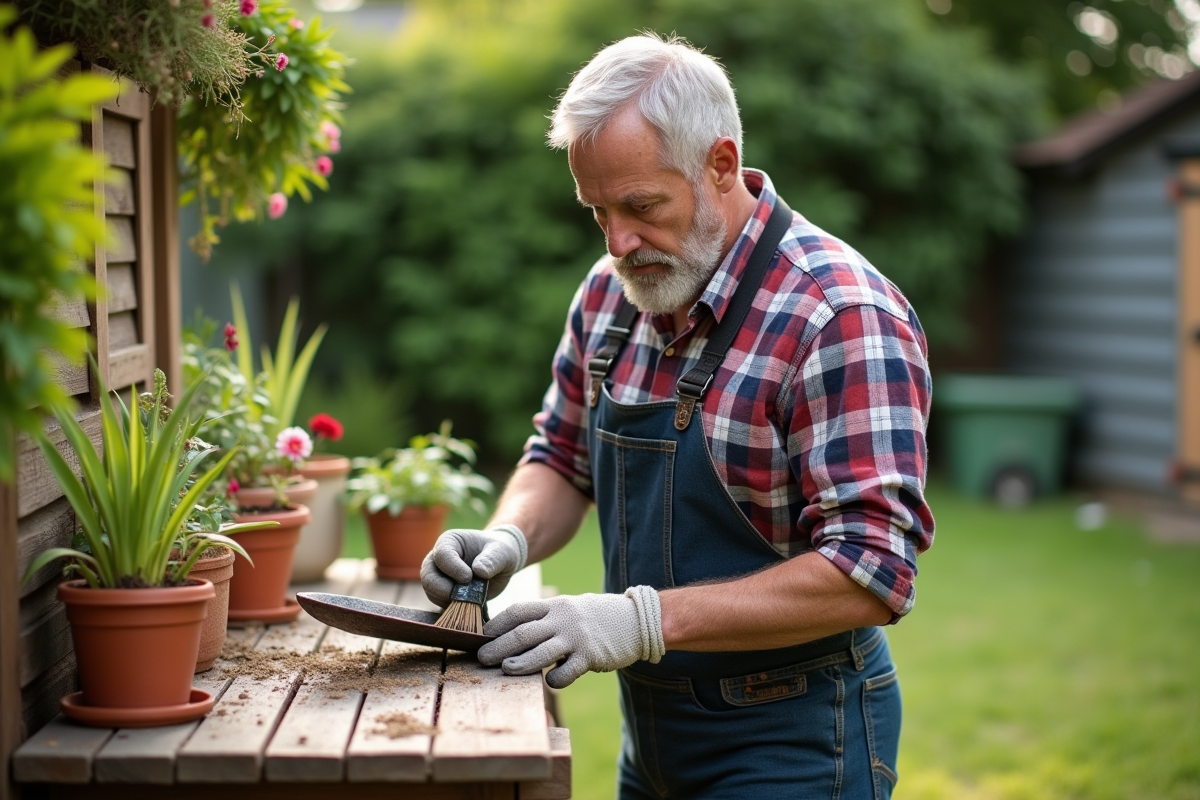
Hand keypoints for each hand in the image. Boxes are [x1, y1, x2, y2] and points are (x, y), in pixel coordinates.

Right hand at [420, 524, 527, 606]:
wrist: (500, 565)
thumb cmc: (499, 552)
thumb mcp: (501, 551)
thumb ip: (492, 559)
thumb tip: (478, 571)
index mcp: (450, 542)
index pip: (441, 555)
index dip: (453, 569)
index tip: (469, 577)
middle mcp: (438, 558)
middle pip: (428, 575)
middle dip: (443, 588)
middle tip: (462, 595)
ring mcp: (438, 576)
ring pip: (431, 591)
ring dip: (447, 600)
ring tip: (468, 599)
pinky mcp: (443, 593)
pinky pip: (439, 603)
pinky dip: (451, 607)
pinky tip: (467, 605)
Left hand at [477, 586, 664, 688]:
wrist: (636, 620)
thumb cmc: (597, 618)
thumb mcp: (570, 609)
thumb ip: (547, 618)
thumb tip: (514, 634)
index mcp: (555, 605)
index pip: (518, 611)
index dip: (497, 624)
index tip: (480, 636)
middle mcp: (563, 619)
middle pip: (523, 632)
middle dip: (499, 646)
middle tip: (481, 657)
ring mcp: (576, 637)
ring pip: (541, 651)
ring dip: (520, 662)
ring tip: (504, 670)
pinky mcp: (591, 655)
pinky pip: (566, 671)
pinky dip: (555, 679)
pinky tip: (550, 681)